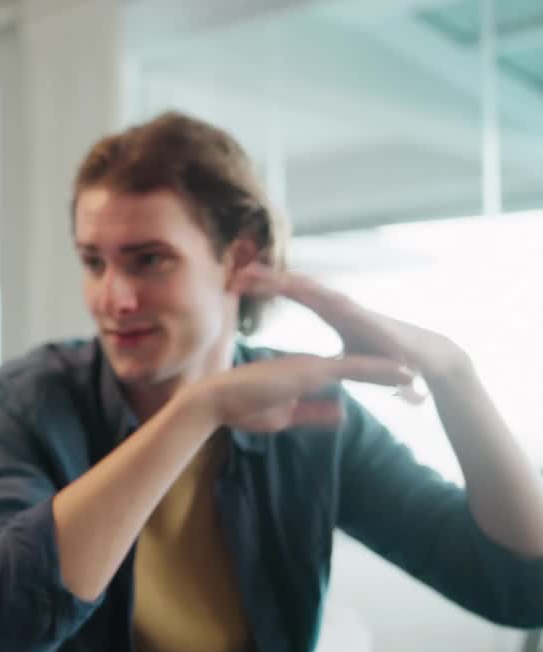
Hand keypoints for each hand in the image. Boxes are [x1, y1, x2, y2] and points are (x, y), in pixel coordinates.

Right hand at [197, 353, 414, 432]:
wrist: (218, 399)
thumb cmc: (243, 408)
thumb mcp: (287, 416)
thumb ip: (316, 413)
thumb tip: (343, 413)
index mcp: (304, 373)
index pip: (345, 375)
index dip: (370, 380)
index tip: (394, 385)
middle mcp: (312, 364)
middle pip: (359, 369)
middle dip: (387, 375)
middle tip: (413, 381)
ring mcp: (313, 366)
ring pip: (362, 367)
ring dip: (390, 372)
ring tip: (417, 375)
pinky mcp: (312, 371)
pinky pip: (354, 369)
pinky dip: (380, 371)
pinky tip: (401, 373)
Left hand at [233, 265, 470, 399]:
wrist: (424, 359)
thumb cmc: (384, 355)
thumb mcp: (343, 358)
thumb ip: (321, 358)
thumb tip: (300, 367)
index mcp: (330, 311)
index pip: (292, 293)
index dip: (267, 286)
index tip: (239, 281)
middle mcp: (339, 304)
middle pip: (297, 285)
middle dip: (270, 277)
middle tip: (239, 271)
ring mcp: (353, 308)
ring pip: (315, 290)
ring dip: (289, 282)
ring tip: (264, 276)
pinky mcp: (367, 319)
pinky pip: (341, 306)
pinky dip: (322, 298)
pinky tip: (305, 292)